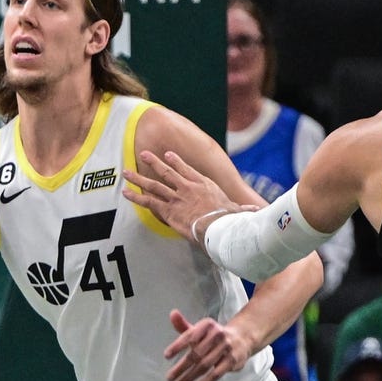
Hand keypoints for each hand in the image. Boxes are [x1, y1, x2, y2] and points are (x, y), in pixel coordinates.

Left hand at [122, 150, 245, 244]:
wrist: (219, 226)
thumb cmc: (231, 220)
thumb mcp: (238, 211)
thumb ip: (243, 210)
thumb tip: (255, 211)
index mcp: (204, 185)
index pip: (188, 170)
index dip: (177, 162)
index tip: (169, 155)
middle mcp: (188, 187)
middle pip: (167, 172)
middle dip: (154, 163)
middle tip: (144, 154)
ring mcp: (176, 198)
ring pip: (154, 184)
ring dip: (139, 177)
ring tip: (126, 171)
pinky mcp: (167, 210)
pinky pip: (148, 201)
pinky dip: (136, 196)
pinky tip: (126, 192)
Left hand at [164, 309, 249, 380]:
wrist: (242, 338)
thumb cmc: (214, 336)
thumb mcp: (200, 329)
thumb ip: (184, 325)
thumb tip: (172, 313)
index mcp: (207, 325)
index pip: (190, 336)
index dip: (177, 346)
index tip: (166, 356)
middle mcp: (217, 335)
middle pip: (196, 353)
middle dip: (181, 367)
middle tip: (169, 377)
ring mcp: (226, 348)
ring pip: (204, 365)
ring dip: (189, 377)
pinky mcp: (232, 361)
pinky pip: (216, 374)